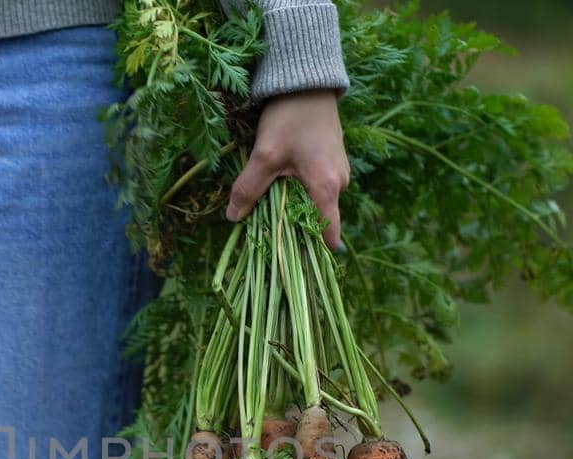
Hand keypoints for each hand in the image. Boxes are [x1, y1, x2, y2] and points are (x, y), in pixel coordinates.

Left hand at [226, 89, 350, 249]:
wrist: (307, 80)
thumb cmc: (290, 117)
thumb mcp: (264, 154)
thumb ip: (248, 188)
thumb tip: (232, 218)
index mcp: (327, 188)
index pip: (328, 235)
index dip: (311, 252)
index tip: (292, 262)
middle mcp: (339, 184)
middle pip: (318, 220)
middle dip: (294, 228)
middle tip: (265, 231)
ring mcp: (337, 171)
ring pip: (315, 202)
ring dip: (293, 208)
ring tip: (268, 206)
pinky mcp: (331, 160)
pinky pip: (316, 187)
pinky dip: (298, 191)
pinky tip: (279, 184)